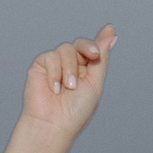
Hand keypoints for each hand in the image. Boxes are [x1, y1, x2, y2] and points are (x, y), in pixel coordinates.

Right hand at [17, 26, 115, 149]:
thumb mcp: (94, 83)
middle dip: (88, 48)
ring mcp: (56, 65)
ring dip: (70, 69)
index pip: (94, 51)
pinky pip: (51, 56)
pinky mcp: (41, 65)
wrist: (53, 123)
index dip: (101, 40)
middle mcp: (72, 66)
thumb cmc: (76, 110)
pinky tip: (54, 88)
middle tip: (94, 56)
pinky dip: (56, 73)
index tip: (111, 29)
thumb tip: (111, 36)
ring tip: (69, 88)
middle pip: (81, 44)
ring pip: (67, 49)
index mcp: (88, 72)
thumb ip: (101, 60)